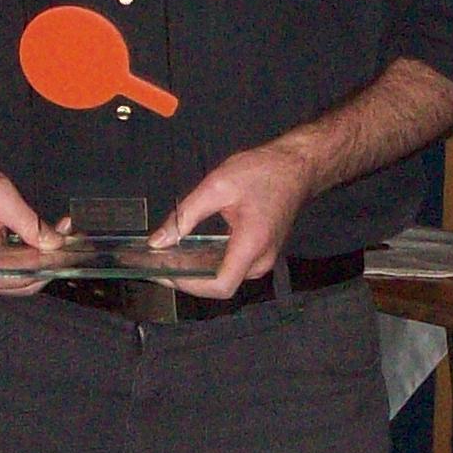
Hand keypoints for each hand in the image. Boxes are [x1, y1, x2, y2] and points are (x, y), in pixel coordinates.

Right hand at [0, 162, 63, 295]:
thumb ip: (26, 220)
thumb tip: (53, 244)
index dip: (27, 272)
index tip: (56, 258)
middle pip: (6, 284)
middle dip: (40, 270)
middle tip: (67, 251)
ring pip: (12, 282)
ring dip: (40, 267)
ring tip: (62, 244)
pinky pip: (11, 273)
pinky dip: (32, 262)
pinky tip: (49, 245)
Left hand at [153, 137, 314, 295]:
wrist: (296, 166)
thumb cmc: (262, 171)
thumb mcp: (217, 186)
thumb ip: (185, 215)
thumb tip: (158, 241)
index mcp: (252, 245)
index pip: (220, 285)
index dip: (188, 285)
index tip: (163, 272)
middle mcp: (260, 260)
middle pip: (219, 285)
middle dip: (186, 278)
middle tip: (156, 264)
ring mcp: (263, 259)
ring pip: (225, 278)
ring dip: (195, 272)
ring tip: (166, 259)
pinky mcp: (261, 254)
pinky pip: (231, 267)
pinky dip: (207, 264)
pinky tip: (187, 253)